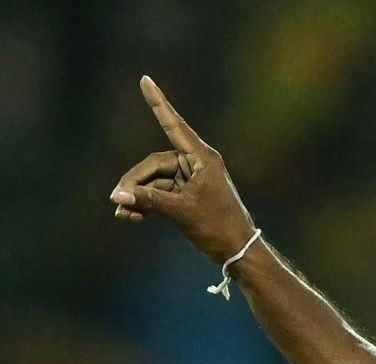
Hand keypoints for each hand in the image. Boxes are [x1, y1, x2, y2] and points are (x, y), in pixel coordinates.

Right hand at [110, 76, 256, 263]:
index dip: (158, 103)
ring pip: (153, 181)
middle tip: (116, 200)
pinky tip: (130, 217)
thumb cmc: (217, 226)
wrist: (237, 250)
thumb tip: (117, 196)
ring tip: (122, 213)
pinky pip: (159, 193)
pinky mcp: (186, 195)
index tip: (145, 80)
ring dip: (137, 196)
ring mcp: (190, 180)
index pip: (174, 125)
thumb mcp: (181, 211)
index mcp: (203, 158)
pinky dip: (145, 203)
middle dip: (134, 182)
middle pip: (154, 164)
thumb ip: (148, 200)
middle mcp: (196, 164)